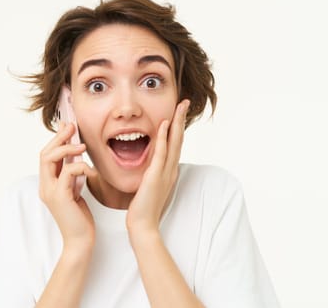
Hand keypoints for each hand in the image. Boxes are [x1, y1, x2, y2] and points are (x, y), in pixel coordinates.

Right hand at [39, 122, 96, 251]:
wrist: (80, 241)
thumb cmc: (80, 218)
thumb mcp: (76, 190)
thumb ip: (73, 175)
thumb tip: (77, 156)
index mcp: (48, 184)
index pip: (47, 156)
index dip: (56, 139)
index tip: (67, 126)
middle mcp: (45, 186)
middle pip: (44, 153)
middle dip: (59, 138)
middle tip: (72, 127)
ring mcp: (50, 191)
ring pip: (49, 159)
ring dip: (66, 148)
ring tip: (82, 145)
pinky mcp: (60, 196)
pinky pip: (67, 173)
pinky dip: (79, 167)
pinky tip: (90, 170)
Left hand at [126, 99, 189, 234]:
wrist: (143, 225)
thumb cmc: (143, 208)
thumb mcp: (149, 186)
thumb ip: (152, 174)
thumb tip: (151, 166)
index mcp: (169, 171)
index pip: (175, 144)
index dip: (177, 127)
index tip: (178, 112)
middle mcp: (170, 169)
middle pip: (179, 139)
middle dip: (181, 119)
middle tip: (184, 102)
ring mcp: (165, 172)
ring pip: (174, 142)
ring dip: (176, 123)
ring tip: (179, 106)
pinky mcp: (155, 176)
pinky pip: (161, 153)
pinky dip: (164, 138)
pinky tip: (164, 124)